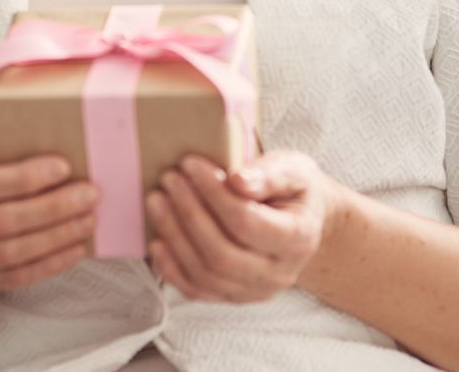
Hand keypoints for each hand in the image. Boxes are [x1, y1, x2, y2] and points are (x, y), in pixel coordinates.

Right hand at [0, 113, 98, 294]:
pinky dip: (51, 264)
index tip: (63, 166)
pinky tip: (78, 248)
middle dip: (51, 208)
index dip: (22, 178)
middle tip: (90, 194)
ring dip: (57, 236)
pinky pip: (19, 276)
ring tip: (90, 218)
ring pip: (13, 252)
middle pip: (2, 221)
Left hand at [147, 151, 342, 304]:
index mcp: (298, 239)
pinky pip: (197, 290)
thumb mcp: (295, 171)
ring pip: (206, 274)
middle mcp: (278, 274)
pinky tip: (156, 240)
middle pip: (222, 253)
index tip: (190, 163)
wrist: (301, 222)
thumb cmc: (295, 191)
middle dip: (188, 213)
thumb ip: (269, 174)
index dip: (213, 193)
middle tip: (168, 179)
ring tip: (157, 200)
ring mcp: (254, 290)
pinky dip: (171, 268)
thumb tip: (238, 180)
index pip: (246, 222)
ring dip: (174, 236)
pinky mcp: (232, 296)